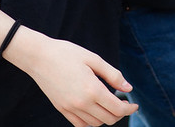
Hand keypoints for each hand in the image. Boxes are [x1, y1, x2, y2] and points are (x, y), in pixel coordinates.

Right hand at [7, 28, 137, 125]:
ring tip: (109, 105)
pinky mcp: (62, 109)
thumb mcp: (94, 59)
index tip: (134, 104)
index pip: (117, 109)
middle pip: (108, 119)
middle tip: (124, 104)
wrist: (39, 57)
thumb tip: (128, 88)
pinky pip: (80, 124)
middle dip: (120, 114)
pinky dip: (91, 122)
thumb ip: (113, 75)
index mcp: (92, 89)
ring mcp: (70, 108)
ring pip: (95, 124)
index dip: (129, 109)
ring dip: (106, 118)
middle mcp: (82, 103)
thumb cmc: (67, 53)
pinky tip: (94, 110)